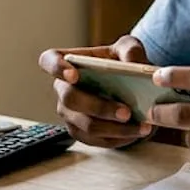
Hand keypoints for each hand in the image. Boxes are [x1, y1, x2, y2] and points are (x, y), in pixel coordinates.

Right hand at [37, 36, 153, 148]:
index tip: (74, 75)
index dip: (56, 68)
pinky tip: (137, 132)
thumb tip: (132, 62)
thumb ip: (130, 49)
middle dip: (99, 107)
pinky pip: (97, 140)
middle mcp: (63, 89)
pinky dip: (119, 138)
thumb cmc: (122, 63)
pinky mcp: (82, 133)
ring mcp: (70, 114)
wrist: (133, 88)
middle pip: (70, 99)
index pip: (49, 60)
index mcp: (68, 63)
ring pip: (86, 125)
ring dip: (115, 128)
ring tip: (140, 126)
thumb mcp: (129, 49)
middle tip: (126, 112)